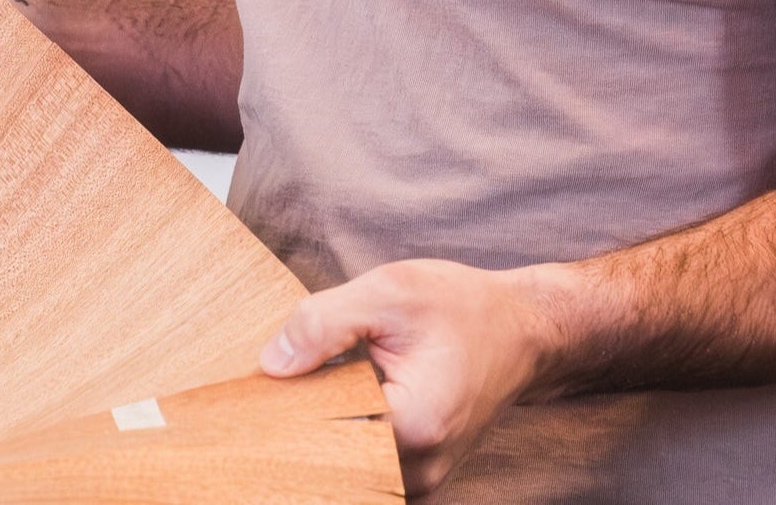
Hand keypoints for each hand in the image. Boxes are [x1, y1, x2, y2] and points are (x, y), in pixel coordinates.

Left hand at [259, 258, 557, 495]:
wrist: (522, 329)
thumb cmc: (462, 306)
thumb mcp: (390, 292)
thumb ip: (325, 324)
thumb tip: (271, 362)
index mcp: (412, 424)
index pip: (320, 435)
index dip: (282, 409)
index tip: (253, 390)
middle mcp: (418, 470)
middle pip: (328, 461)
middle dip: (294, 426)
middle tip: (268, 390)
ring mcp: (419, 482)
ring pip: (343, 469)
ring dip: (317, 433)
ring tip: (302, 390)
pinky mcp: (416, 477)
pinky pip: (362, 466)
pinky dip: (340, 438)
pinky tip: (327, 404)